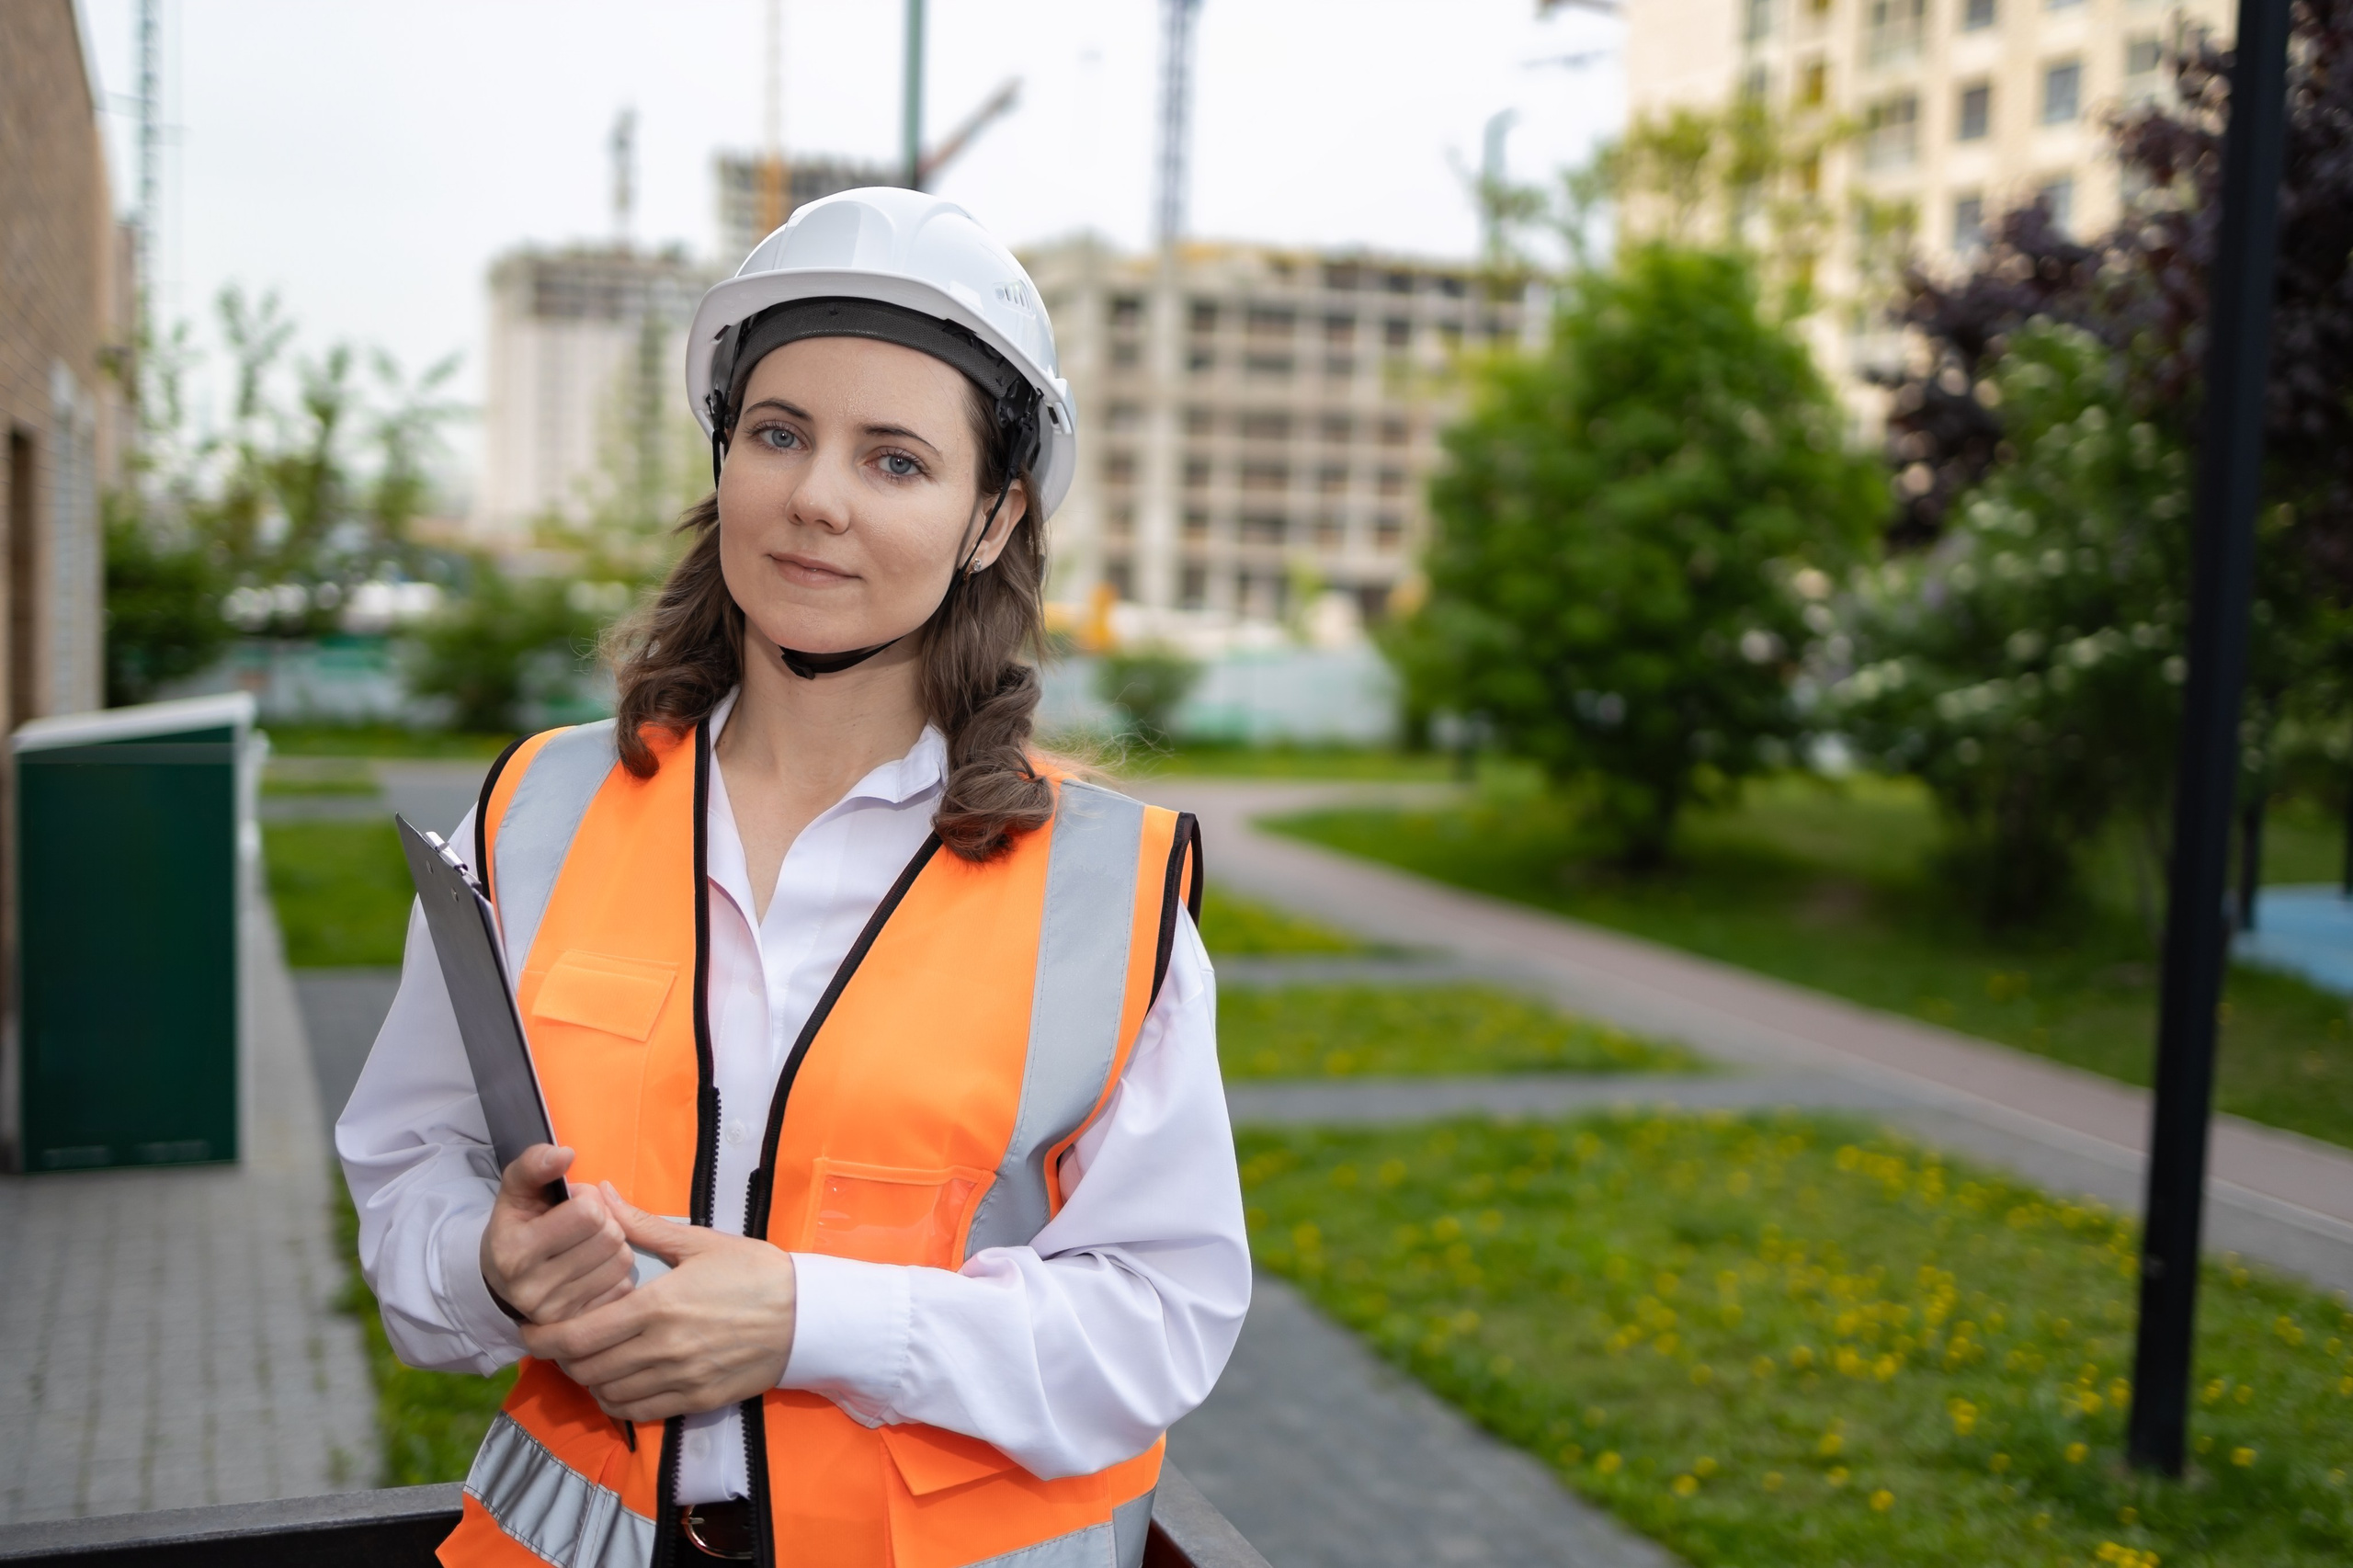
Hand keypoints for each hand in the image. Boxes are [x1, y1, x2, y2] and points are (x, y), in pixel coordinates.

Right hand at [479, 1146, 633, 1324]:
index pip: (588, 1213)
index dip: (587, 1199)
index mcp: (513, 1251)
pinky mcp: (577, 1326)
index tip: (572, 1203)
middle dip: (605, 1221)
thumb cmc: (517, 1225)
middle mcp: (531, 1289)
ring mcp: (555, 1314)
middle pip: (610, 1237)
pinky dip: (615, 1273)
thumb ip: (535, 1165)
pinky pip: (624, 1287)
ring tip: (589, 1245)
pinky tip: (593, 1269)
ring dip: (614, 1246)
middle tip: (585, 1224)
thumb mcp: (516, 1189)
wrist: (502, 1281)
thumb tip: (564, 1153)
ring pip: (621, 1261)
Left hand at [520, 1184, 798, 1422]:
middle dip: (560, 1359)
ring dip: (587, 1381)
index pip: (578, 1334)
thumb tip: (597, 1193)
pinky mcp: (696, 1400)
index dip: (542, 1339)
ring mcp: (679, 1379)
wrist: (807, 1315)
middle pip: (585, 1369)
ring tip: (587, 1361)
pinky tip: (618, 1381)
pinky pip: (639, 1411)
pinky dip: (618, 1401)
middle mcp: (662, 1349)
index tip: (528, 1331)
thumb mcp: (698, 1242)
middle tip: (554, 1344)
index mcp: (657, 1306)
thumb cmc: (754, 1272)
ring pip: (607, 1394)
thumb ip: (641, 1225)